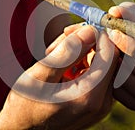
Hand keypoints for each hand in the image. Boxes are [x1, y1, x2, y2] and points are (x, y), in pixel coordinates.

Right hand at [0, 24, 119, 129]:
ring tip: (54, 55)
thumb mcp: (39, 76)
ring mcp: (100, 104)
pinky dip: (79, 63)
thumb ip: (66, 53)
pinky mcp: (95, 102)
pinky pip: (95, 73)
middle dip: (85, 43)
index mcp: (89, 96)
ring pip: (100, 63)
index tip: (74, 28)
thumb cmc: (25, 106)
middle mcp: (101, 102)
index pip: (109, 54)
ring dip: (80, 52)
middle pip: (107, 58)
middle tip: (60, 40)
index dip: (96, 34)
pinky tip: (60, 64)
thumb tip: (90, 30)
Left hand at [108, 2, 134, 110]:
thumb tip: (116, 12)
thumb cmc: (129, 26)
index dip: (134, 43)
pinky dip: (121, 92)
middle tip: (107, 49)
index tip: (113, 34)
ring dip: (122, 77)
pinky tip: (110, 77)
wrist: (121, 45)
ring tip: (109, 63)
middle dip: (125, 61)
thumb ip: (125, 11)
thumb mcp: (128, 13)